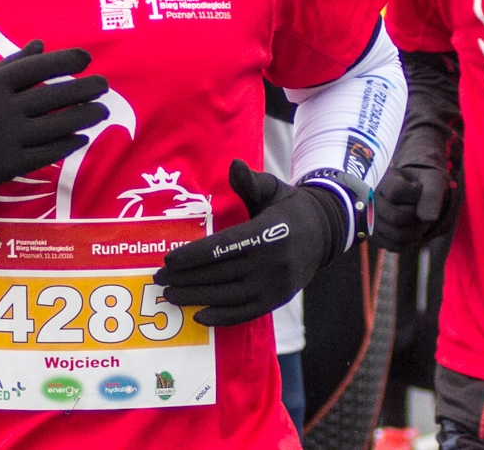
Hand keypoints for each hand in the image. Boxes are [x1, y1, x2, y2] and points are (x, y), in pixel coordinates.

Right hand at [0, 40, 108, 195]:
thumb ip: (9, 65)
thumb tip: (41, 45)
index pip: (37, 68)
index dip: (64, 61)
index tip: (86, 58)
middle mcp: (3, 110)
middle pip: (54, 97)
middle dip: (84, 90)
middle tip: (104, 86)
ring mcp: (8, 139)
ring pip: (57, 126)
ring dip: (85, 117)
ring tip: (102, 110)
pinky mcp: (11, 165)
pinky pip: (48, 153)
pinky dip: (68, 144)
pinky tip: (82, 137)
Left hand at [154, 160, 344, 326]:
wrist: (324, 233)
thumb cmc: (288, 209)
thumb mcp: (273, 189)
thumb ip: (250, 181)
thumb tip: (234, 164)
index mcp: (269, 231)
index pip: (224, 247)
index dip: (194, 256)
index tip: (168, 261)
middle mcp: (273, 261)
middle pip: (220, 273)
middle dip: (185, 279)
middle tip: (159, 280)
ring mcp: (276, 284)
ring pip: (228, 296)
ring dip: (196, 298)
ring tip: (170, 295)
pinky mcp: (277, 300)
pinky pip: (245, 313)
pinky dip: (221, 317)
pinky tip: (198, 316)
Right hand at [373, 162, 450, 252]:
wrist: (418, 195)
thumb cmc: (425, 185)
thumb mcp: (433, 181)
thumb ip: (432, 195)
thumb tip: (428, 219)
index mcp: (386, 181)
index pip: (396, 192)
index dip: (415, 195)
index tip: (419, 189)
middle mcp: (374, 200)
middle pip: (397, 217)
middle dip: (418, 218)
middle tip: (425, 212)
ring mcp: (374, 219)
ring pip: (397, 234)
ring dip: (417, 232)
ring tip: (422, 222)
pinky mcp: (377, 236)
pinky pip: (395, 247)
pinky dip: (411, 243)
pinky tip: (415, 232)